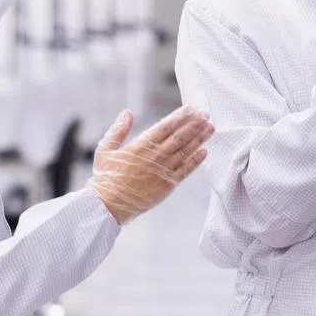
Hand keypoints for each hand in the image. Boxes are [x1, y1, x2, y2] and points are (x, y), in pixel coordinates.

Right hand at [86, 106, 214, 224]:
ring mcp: (162, 171)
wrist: (108, 206)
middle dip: (194, 124)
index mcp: (140, 146)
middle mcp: (154, 157)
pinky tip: (204, 152)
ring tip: (210, 128)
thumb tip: (127, 113)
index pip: (165, 126)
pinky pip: (185, 171)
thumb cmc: (105, 178)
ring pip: (185, 152)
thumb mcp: (105, 149)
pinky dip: (196, 161)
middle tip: (206, 114)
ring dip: (199, 139)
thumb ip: (118, 130)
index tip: (191, 108)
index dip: (180, 116)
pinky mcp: (167, 186)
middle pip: (179, 137)